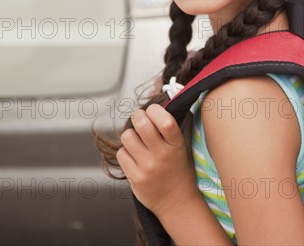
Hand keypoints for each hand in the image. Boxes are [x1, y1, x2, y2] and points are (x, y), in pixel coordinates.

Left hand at [116, 104, 197, 218]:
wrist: (177, 202)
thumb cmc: (178, 168)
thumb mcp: (182, 146)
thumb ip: (172, 126)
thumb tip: (160, 101)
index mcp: (176, 145)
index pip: (165, 121)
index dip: (155, 110)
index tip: (152, 110)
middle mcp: (162, 155)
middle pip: (142, 124)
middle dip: (137, 116)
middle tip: (139, 119)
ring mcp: (147, 168)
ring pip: (127, 137)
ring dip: (131, 135)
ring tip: (138, 141)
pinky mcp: (135, 178)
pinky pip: (122, 154)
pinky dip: (126, 152)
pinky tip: (135, 157)